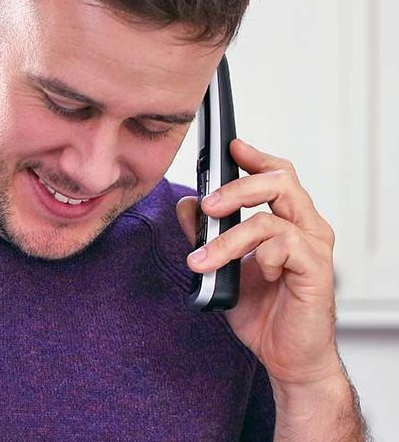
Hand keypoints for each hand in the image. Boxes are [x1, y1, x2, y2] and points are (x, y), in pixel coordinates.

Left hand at [176, 138, 342, 386]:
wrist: (284, 355)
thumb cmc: (262, 309)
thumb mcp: (222, 266)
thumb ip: (205, 234)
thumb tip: (186, 204)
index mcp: (287, 219)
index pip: (277, 174)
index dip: (254, 157)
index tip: (228, 148)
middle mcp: (306, 227)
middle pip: (279, 181)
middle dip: (236, 188)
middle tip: (207, 205)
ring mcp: (314, 247)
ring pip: (269, 218)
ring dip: (228, 238)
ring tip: (201, 261)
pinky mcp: (316, 270)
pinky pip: (285, 246)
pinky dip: (261, 258)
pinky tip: (257, 276)